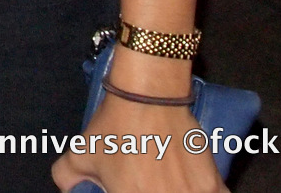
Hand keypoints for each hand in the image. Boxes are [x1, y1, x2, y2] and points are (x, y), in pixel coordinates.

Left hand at [51, 94, 225, 192]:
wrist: (148, 96)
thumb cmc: (114, 127)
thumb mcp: (80, 152)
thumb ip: (67, 177)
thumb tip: (69, 190)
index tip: (130, 188)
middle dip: (153, 192)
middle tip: (150, 182)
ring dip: (179, 191)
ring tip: (169, 182)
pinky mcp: (213, 186)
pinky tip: (192, 186)